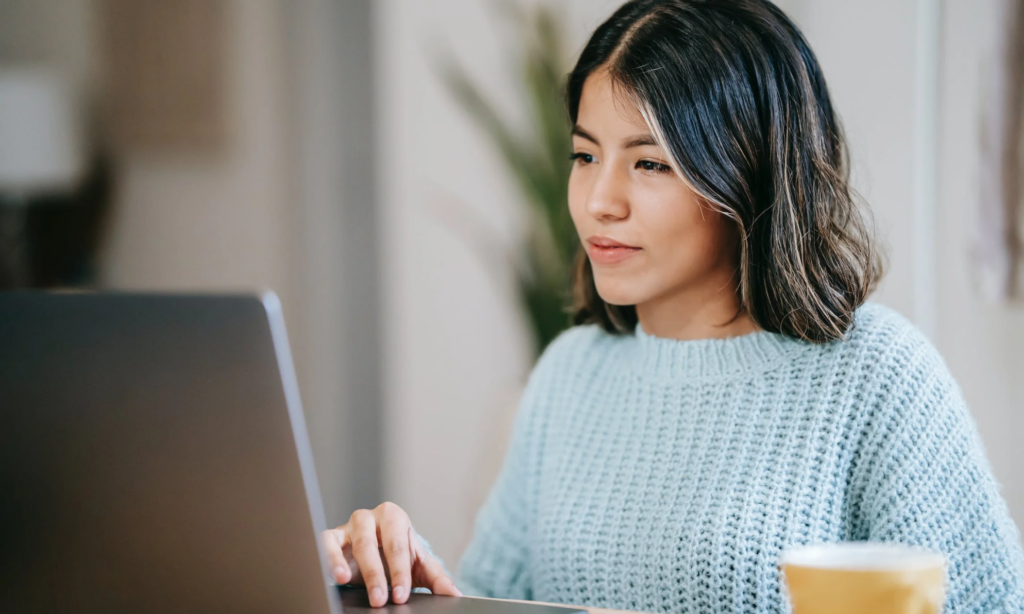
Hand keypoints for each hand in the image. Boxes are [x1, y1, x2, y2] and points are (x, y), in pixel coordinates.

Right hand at [322, 502, 461, 606]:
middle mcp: (371, 517)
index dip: (400, 572)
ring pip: (351, 543)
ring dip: (350, 565)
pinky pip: (326, 543)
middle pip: (373, 543)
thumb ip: (437, 578)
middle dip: (377, 573)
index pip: (398, 545)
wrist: (378, 552)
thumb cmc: (398, 555)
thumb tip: (454, 593)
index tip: (401, 595)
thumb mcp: (418, 565)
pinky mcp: (332, 536)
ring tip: (350, 582)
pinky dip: (329, 557)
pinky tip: (336, 576)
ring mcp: (350, 526)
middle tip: (381, 599)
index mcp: (395, 518)